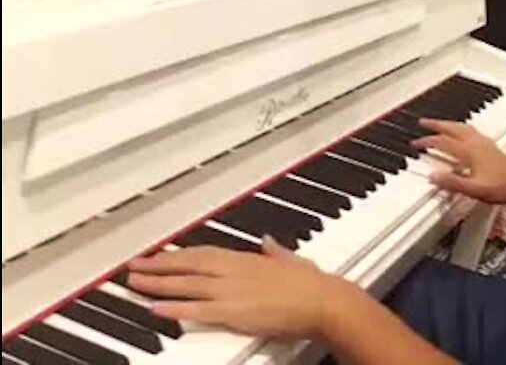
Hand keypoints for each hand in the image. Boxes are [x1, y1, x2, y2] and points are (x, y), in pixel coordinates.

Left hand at [128, 238, 360, 337]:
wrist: (323, 301)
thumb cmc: (311, 284)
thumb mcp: (291, 260)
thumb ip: (275, 251)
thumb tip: (268, 242)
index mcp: (246, 258)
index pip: (203, 253)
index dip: (179, 254)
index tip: (160, 255)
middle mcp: (234, 270)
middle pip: (187, 265)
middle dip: (158, 265)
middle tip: (134, 266)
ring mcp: (231, 291)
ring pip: (186, 284)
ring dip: (157, 284)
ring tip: (134, 283)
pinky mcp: (233, 312)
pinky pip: (196, 310)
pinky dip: (174, 308)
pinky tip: (155, 309)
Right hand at [415, 119, 505, 203]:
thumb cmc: (503, 187)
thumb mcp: (474, 189)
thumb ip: (452, 183)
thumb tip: (434, 177)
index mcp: (470, 152)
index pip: (444, 142)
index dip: (428, 141)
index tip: (416, 143)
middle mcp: (477, 144)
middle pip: (453, 128)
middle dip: (437, 124)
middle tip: (424, 122)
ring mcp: (485, 144)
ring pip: (463, 127)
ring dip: (449, 124)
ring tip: (441, 123)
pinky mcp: (492, 148)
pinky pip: (473, 131)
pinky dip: (462, 128)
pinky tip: (465, 133)